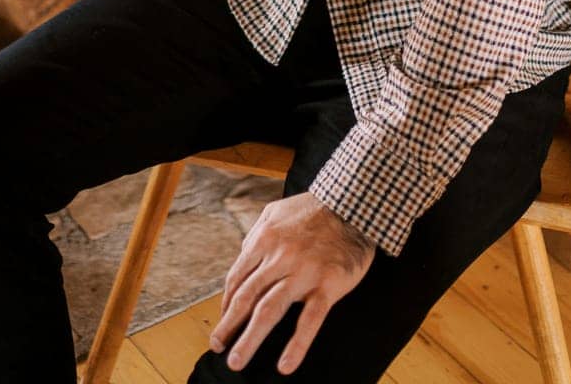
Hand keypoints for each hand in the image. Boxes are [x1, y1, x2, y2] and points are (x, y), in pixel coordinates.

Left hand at [209, 192, 373, 373]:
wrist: (352, 204)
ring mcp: (303, 272)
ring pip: (270, 310)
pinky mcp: (327, 285)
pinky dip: (297, 345)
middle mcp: (279, 256)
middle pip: (247, 297)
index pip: (238, 278)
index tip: (223, 321)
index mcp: (265, 239)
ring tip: (237, 361)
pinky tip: (285, 366)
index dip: (227, 303)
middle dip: (229, 325)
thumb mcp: (276, 212)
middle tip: (218, 346)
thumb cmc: (312, 209)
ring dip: (250, 339)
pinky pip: (310, 320)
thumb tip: (242, 258)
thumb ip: (256, 235)